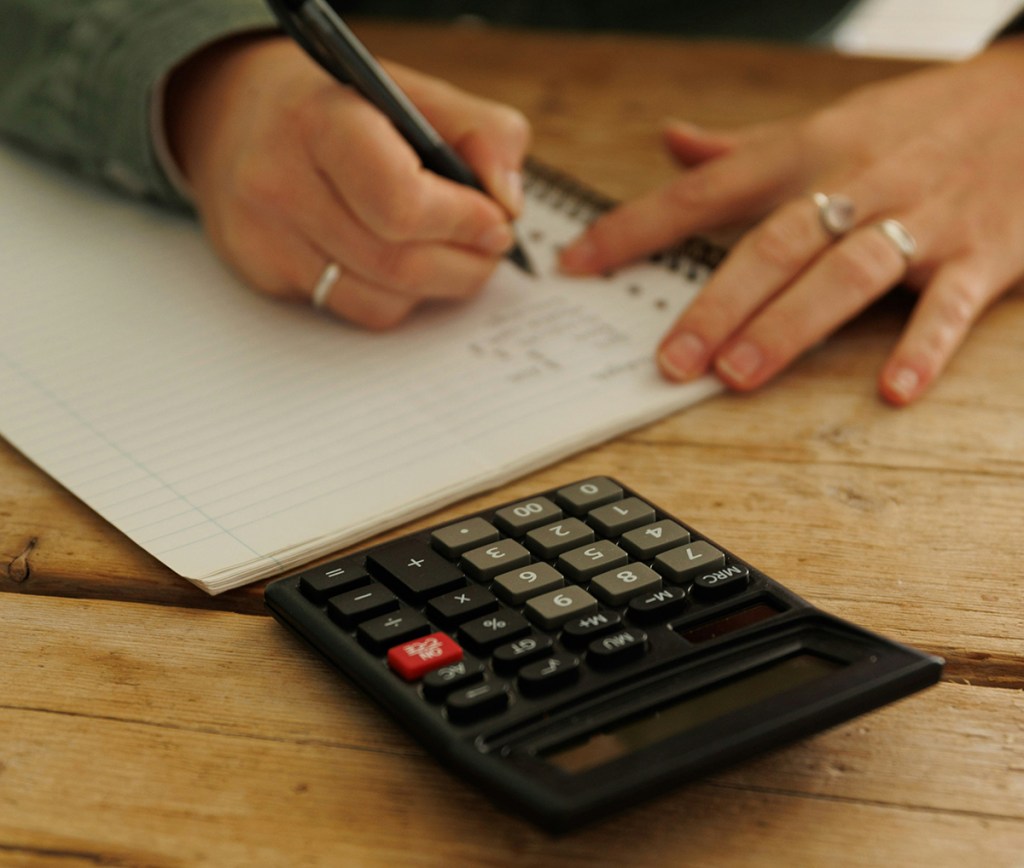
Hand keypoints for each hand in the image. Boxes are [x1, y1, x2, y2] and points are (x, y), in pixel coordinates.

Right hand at [166, 35, 529, 327]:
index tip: (496, 222)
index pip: (401, 202)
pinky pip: (356, 310)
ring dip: (437, 287)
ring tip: (453, 256)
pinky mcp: (262, 273)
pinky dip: (397, 298)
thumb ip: (482, 133)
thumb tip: (507, 205)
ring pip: (382, 300)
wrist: (234, 115)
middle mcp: (279, 181)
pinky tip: (402, 265)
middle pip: (398, 263)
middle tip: (490, 249)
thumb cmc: (338, 107)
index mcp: (321, 121)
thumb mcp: (413, 93)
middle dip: (465, 264)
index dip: (463, 222)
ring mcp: (263, 236)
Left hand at [560, 37, 1023, 403]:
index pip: (705, 191)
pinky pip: (950, 305)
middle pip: (775, 243)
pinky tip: (891, 389)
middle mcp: (858, 183)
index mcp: (810, 151)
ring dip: (791, 325)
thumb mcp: (828, 122)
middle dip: (717, 302)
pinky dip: (922, 346)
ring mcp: (921, 220)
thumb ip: (745, 146)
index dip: (636, 227)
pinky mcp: (985, 254)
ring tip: (740, 374)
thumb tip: (671, 143)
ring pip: (847, 272)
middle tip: (671, 360)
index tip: (578, 265)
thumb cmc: (920, 120)